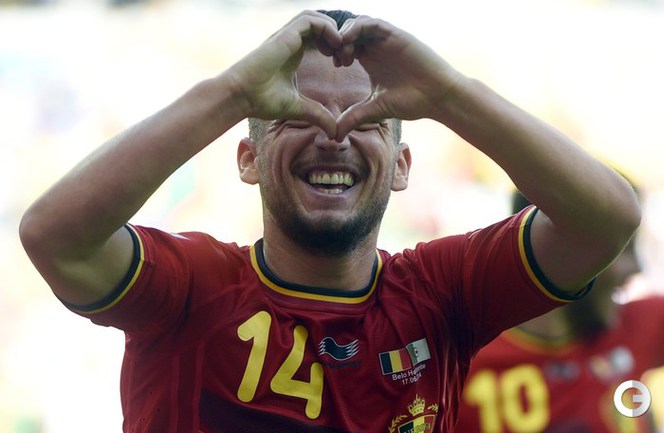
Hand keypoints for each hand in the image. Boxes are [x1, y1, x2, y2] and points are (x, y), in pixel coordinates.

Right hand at [224, 10, 342, 138]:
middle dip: (338, 37)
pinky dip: (326, 28)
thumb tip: (335, 133)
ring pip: (316, 18)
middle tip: (344, 57)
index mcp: (294, 53)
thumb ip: (318, 115)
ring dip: (333, 30)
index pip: (319, 37)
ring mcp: (287, 36)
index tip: (342, 65)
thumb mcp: (299, 108)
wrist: (241, 96)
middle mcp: (291, 41)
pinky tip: (334, 45)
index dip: (335, 46)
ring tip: (340, 49)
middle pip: (320, 25)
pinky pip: (310, 20)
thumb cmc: (261, 101)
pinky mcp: (284, 35)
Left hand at [333, 15, 462, 139]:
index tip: (335, 66)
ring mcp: (385, 40)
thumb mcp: (376, 109)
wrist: (437, 96)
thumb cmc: (412, 102)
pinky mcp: (395, 35)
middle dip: (338, 42)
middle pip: (349, 32)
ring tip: (345, 53)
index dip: (336, 51)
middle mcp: (376, 48)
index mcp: (370, 60)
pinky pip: (371, 23)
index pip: (346, 46)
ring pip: (358, 24)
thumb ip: (354, 117)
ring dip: (346, 34)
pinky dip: (357, 27)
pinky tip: (350, 41)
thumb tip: (334, 135)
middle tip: (338, 60)